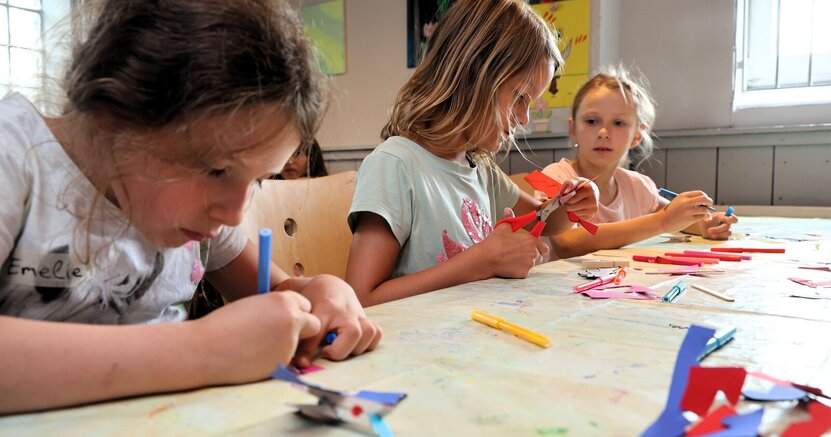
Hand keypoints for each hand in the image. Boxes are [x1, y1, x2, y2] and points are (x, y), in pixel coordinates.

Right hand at [197, 291, 319, 383]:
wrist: (206, 348)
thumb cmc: (224, 324)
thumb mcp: (254, 306)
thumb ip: (275, 311)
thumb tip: (289, 318)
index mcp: (284, 301)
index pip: (305, 305)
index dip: (295, 313)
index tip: (282, 319)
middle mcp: (293, 320)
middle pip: (313, 324)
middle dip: (303, 330)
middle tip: (280, 335)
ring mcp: (290, 343)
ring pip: (298, 345)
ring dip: (285, 346)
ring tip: (255, 346)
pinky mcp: (282, 363)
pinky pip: (285, 360)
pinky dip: (274, 360)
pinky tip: (253, 358)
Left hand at [292, 275, 381, 367]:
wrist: (330, 286)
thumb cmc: (313, 302)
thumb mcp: (303, 315)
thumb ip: (301, 338)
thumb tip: (301, 364)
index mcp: (325, 308)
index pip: (318, 332)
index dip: (311, 351)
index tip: (308, 361)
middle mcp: (346, 311)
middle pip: (353, 333)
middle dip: (340, 351)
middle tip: (327, 350)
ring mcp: (359, 314)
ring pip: (369, 333)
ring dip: (356, 347)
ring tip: (341, 347)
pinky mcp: (367, 319)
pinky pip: (377, 333)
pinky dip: (368, 343)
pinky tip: (353, 345)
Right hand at [482, 208, 545, 277]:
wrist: (486, 259)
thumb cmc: (495, 242)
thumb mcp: (503, 227)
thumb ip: (510, 219)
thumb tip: (508, 210)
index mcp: (531, 240)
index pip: (544, 247)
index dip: (540, 246)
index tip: (535, 246)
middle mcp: (533, 253)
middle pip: (540, 256)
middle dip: (535, 254)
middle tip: (523, 253)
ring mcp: (529, 264)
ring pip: (533, 264)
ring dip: (527, 261)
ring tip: (515, 258)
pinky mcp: (523, 274)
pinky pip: (525, 272)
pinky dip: (520, 269)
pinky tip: (511, 265)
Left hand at [561, 177, 598, 219]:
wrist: (593, 194)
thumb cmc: (582, 186)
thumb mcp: (577, 181)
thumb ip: (570, 183)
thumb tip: (565, 191)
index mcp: (590, 190)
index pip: (570, 199)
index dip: (565, 197)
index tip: (564, 195)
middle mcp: (593, 201)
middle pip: (570, 207)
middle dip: (566, 204)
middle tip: (567, 200)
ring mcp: (593, 210)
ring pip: (572, 213)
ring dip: (570, 209)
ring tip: (573, 202)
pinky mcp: (590, 216)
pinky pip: (576, 217)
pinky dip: (574, 213)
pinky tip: (578, 207)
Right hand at [658, 190, 713, 232]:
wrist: (662, 221)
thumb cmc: (671, 212)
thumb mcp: (679, 201)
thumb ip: (690, 200)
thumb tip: (705, 201)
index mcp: (683, 196)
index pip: (700, 193)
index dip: (704, 197)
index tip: (704, 201)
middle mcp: (686, 202)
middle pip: (705, 198)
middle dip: (709, 202)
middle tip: (709, 205)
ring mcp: (688, 211)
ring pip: (704, 209)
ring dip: (705, 212)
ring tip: (699, 214)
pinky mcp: (689, 219)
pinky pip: (701, 217)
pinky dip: (701, 217)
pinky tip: (694, 219)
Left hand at [697, 212, 738, 239]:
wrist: (703, 228)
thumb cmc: (706, 220)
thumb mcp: (705, 217)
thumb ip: (707, 217)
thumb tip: (709, 220)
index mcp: (725, 217)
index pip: (733, 219)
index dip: (730, 220)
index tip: (722, 220)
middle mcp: (728, 224)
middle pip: (727, 227)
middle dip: (718, 229)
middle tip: (709, 230)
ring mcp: (727, 231)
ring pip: (728, 233)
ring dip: (718, 234)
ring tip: (709, 233)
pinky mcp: (724, 237)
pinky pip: (724, 238)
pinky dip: (717, 237)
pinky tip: (712, 236)